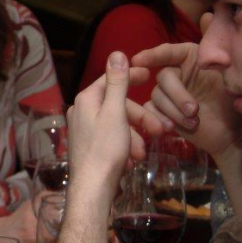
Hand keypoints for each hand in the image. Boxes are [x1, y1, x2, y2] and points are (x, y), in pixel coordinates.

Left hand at [66, 52, 160, 197]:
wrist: (93, 189)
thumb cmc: (105, 150)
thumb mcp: (115, 112)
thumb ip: (117, 83)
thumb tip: (117, 53)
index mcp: (87, 100)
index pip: (111, 79)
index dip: (131, 75)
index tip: (149, 74)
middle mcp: (82, 112)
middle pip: (117, 105)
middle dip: (140, 117)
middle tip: (159, 130)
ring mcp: (84, 130)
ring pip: (118, 124)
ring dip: (134, 137)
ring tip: (142, 155)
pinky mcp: (89, 147)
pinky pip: (112, 139)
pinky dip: (125, 147)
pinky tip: (132, 161)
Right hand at [131, 24, 239, 157]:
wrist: (233, 134)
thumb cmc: (234, 102)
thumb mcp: (231, 72)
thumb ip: (218, 45)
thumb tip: (207, 14)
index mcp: (190, 59)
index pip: (169, 52)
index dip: (153, 55)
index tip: (139, 60)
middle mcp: (177, 73)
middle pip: (163, 77)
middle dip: (177, 94)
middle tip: (194, 110)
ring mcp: (168, 95)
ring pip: (157, 97)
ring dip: (174, 110)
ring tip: (194, 122)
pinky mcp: (162, 113)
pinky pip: (151, 112)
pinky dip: (160, 119)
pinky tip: (173, 128)